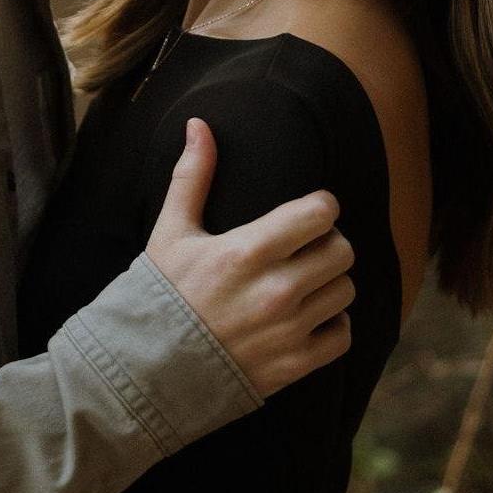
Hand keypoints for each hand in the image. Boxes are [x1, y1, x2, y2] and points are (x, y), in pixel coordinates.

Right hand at [145, 118, 354, 397]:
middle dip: (328, 242)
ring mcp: (288, 331)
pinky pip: (342, 335)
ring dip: (330, 282)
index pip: (320, 213)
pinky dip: (332, 325)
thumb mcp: (172, 231)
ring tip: (304, 280)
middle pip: (342, 250)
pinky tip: (307, 317)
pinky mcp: (293, 365)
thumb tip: (199, 124)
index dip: (320, 206)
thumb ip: (192, 176)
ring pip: (345, 291)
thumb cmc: (160, 293)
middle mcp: (275, 291)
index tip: (309, 211)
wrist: (147, 368)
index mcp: (248, 251)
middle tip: (306, 246)